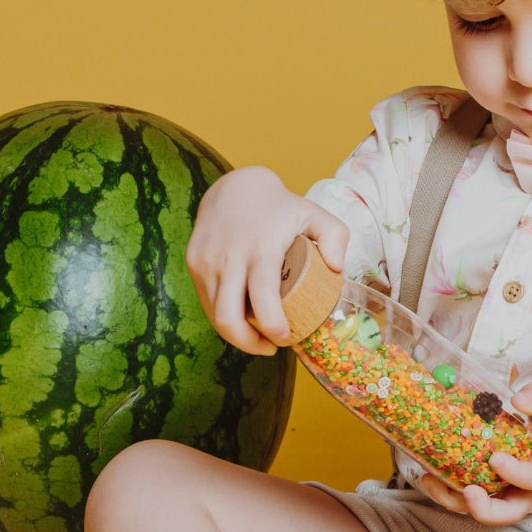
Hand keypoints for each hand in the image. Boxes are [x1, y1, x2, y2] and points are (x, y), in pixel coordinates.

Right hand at [185, 166, 348, 354]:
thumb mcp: (314, 213)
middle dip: (249, 343)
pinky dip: (224, 317)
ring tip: (259, 338)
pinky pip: (207, 302)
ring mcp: (206, 261)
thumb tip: (337, 268)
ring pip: (215, 315)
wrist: (234, 185)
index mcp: (261, 248)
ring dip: (236, 335)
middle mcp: (229, 257)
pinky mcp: (194, 263)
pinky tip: (242, 321)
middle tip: (272, 346)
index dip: (272, 325)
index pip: (261, 297)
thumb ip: (335, 236)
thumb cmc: (281, 206)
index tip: (285, 338)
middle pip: (228, 318)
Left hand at [418, 381, 531, 524]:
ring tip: (430, 480)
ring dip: (455, 501)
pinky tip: (429, 472)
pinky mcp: (495, 484)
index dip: (515, 474)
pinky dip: (450, 490)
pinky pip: (473, 495)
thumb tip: (518, 400)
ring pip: (485, 509)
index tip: (495, 458)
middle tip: (466, 492)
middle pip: (508, 512)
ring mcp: (510, 488)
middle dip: (484, 509)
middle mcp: (527, 485)